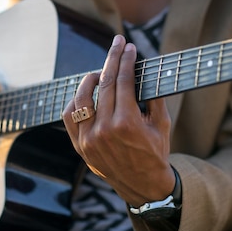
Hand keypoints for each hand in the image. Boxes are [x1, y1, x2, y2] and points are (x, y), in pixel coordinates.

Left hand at [62, 35, 174, 206]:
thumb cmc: (155, 152)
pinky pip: (69, 116)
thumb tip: (144, 68)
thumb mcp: (162, 124)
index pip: (122, 81)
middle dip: (111, 59)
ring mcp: (88, 139)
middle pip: (103, 84)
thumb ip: (153, 95)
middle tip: (116, 44)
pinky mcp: (79, 146)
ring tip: (100, 72)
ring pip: (81, 98)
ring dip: (90, 79)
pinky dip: (75, 101)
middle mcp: (104, 130)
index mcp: (127, 123)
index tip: (128, 46)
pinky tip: (85, 94)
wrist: (142, 185)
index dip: (125, 60)